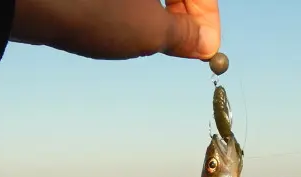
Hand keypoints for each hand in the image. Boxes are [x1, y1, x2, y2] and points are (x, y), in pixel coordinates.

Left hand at [11, 0, 220, 59]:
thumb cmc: (93, 8)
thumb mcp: (150, 30)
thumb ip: (184, 34)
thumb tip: (202, 42)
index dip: (207, 17)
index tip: (206, 49)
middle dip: (183, 12)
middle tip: (182, 47)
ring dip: (158, 9)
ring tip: (148, 38)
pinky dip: (130, 3)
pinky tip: (120, 23)